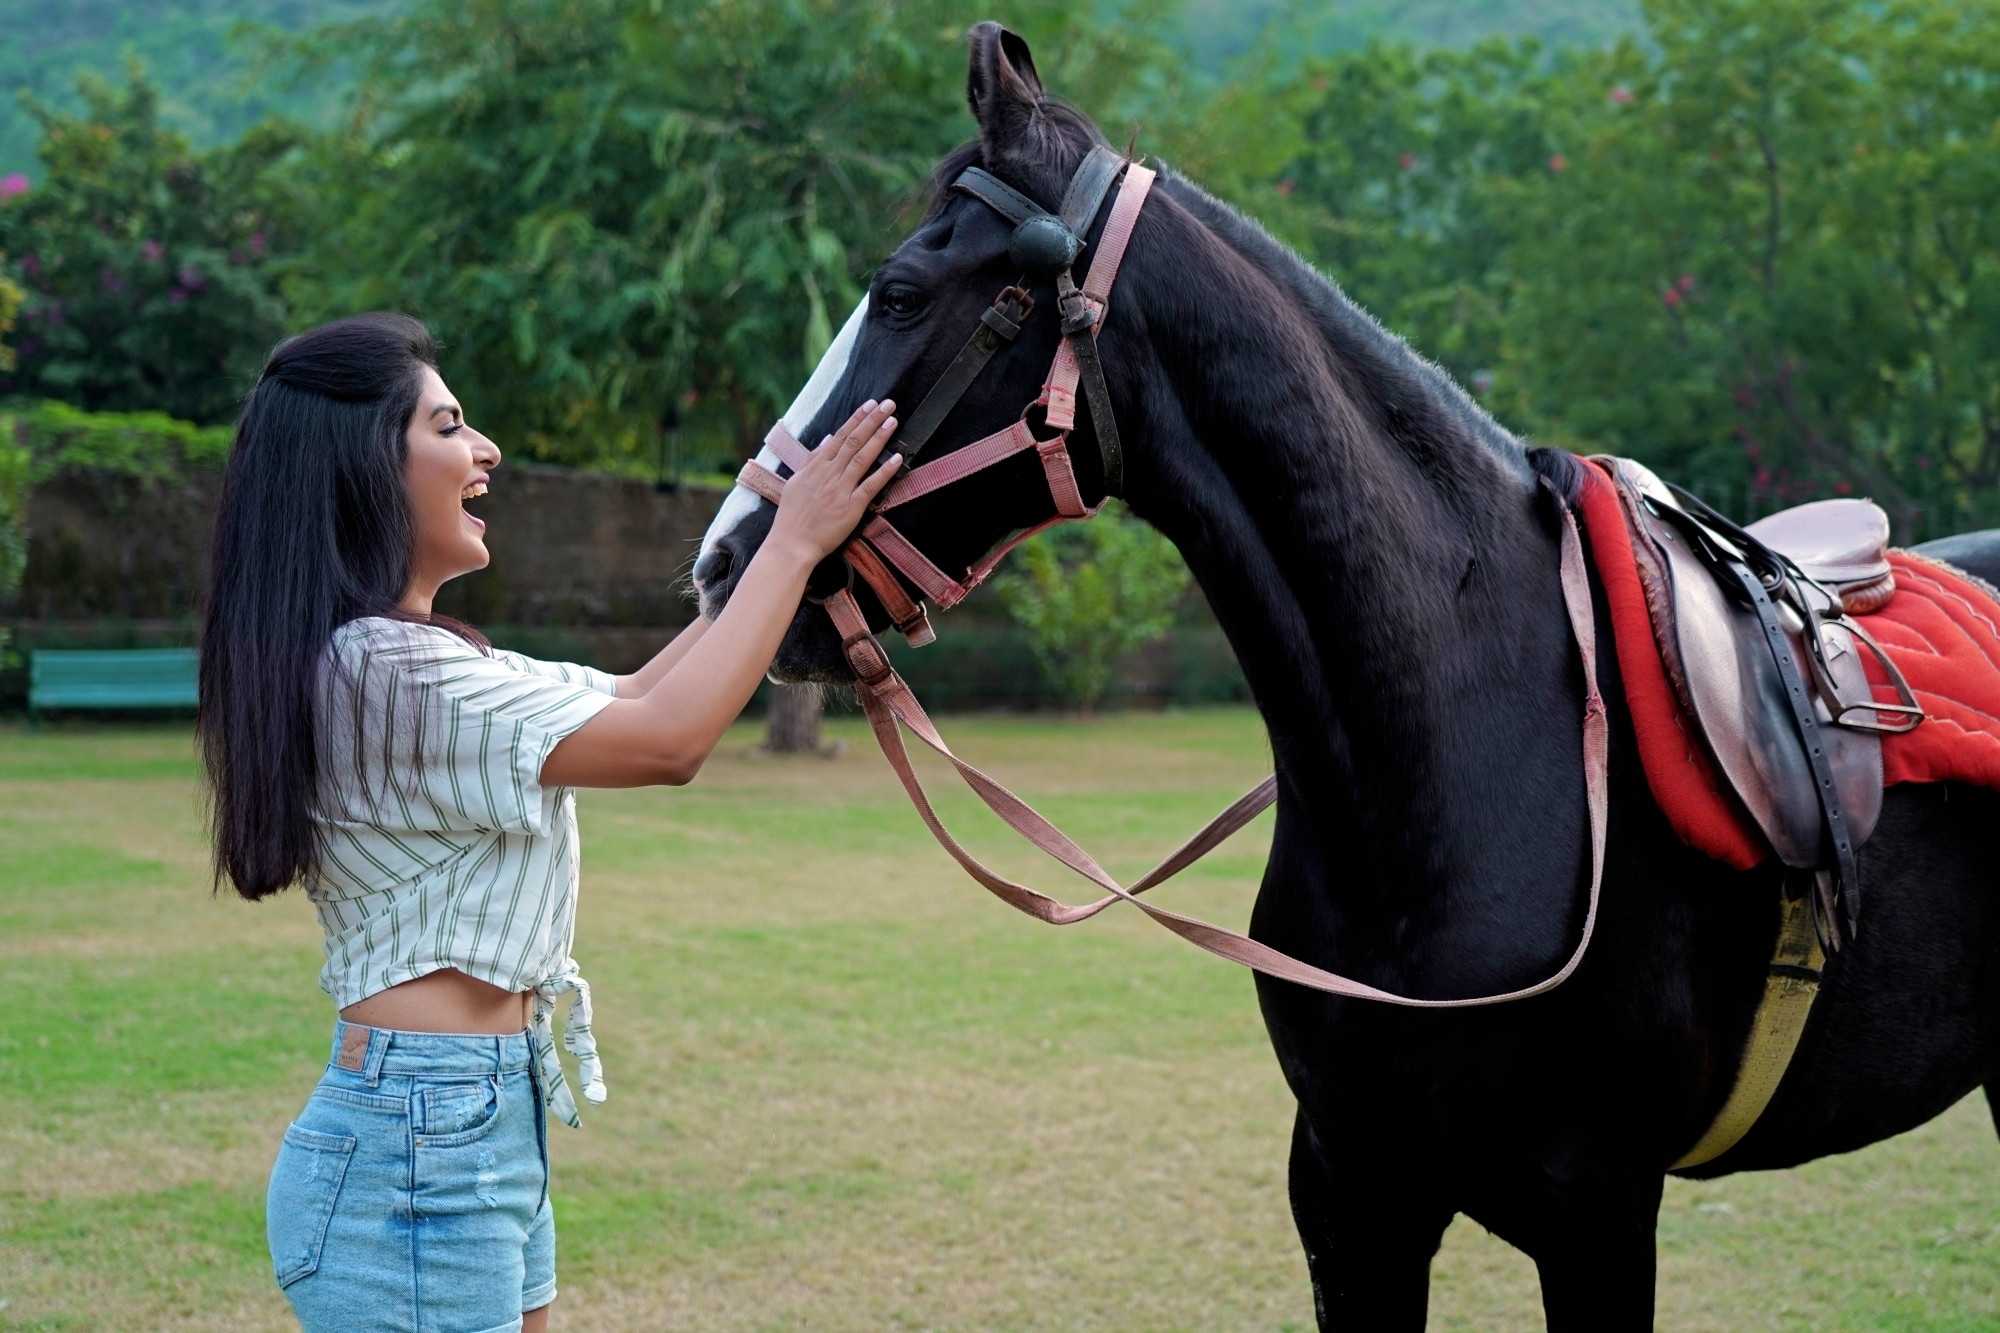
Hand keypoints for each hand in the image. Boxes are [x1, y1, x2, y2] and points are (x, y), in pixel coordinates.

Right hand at [765, 399, 901, 563]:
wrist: (791, 544)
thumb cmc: (792, 517)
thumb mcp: (796, 482)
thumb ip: (811, 460)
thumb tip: (826, 440)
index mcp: (816, 468)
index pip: (839, 437)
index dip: (857, 419)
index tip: (870, 405)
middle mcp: (829, 475)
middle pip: (853, 442)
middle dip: (872, 421)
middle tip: (888, 405)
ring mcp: (840, 490)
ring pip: (862, 459)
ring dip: (879, 438)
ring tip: (893, 422)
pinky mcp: (850, 508)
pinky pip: (870, 486)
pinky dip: (884, 472)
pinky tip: (897, 459)